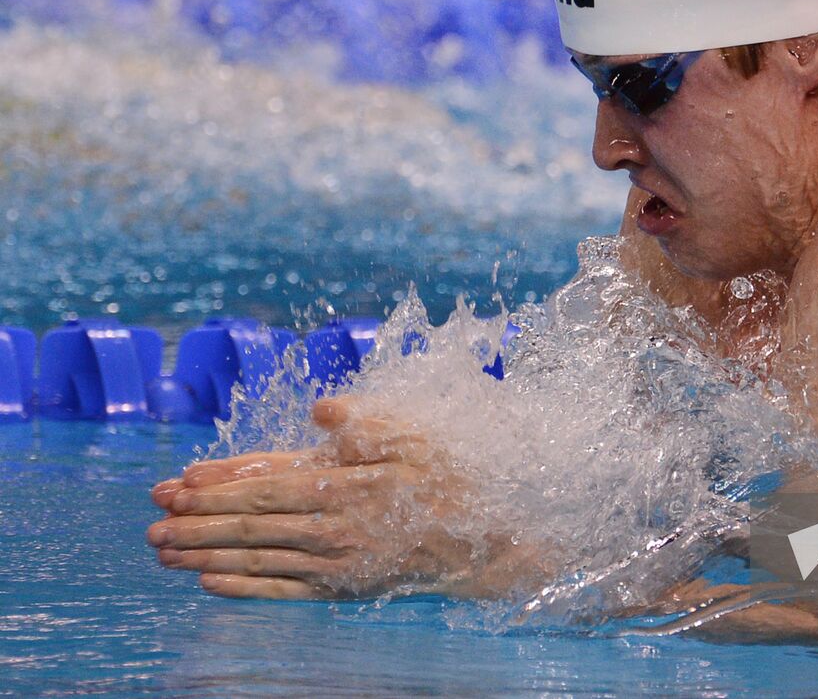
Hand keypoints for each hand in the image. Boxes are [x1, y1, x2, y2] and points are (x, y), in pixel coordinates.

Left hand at [148, 397, 541, 600]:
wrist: (485, 538)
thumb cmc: (449, 476)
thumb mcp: (416, 434)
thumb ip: (366, 422)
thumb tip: (321, 408)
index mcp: (344, 485)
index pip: (266, 484)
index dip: (218, 486)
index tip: (175, 485)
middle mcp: (332, 528)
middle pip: (250, 525)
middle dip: (196, 524)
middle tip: (150, 525)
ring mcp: (334, 563)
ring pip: (257, 559)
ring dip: (205, 556)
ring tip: (163, 554)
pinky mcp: (342, 588)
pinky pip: (282, 591)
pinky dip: (242, 587)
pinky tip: (210, 584)